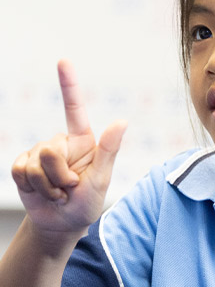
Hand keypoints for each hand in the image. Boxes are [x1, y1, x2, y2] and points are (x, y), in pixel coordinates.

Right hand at [12, 60, 126, 234]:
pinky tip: (40, 193)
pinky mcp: (23, 166)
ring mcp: (40, 154)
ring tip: (58, 194)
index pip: (74, 109)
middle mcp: (60, 144)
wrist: (61, 225)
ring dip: (47, 186)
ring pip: (36, 163)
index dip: (68, 85)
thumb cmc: (86, 204)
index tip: (63, 61)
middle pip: (50, 149)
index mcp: (82, 142)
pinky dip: (31, 187)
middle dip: (60, 176)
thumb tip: (122, 120)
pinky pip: (20, 170)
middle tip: (69, 189)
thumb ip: (108, 150)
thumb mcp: (101, 180)